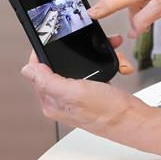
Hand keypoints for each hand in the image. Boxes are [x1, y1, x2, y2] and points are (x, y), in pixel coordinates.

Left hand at [21, 35, 138, 134]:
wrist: (133, 119)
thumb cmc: (107, 112)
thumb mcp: (75, 92)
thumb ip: (48, 81)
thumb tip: (27, 70)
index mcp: (52, 101)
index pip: (38, 72)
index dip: (43, 53)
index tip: (51, 40)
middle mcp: (63, 98)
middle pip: (61, 65)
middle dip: (77, 52)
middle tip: (88, 44)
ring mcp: (78, 94)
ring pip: (80, 64)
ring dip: (95, 56)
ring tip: (107, 52)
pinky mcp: (93, 90)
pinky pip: (95, 68)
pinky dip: (105, 62)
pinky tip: (114, 63)